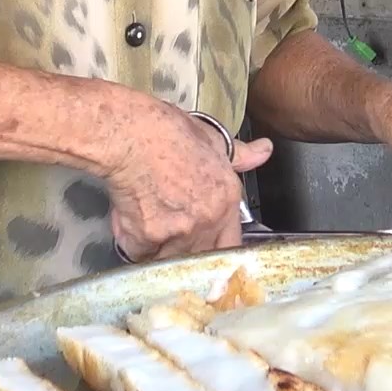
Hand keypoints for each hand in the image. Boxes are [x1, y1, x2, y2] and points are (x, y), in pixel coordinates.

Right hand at [100, 99, 272, 261]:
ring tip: (146, 218)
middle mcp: (208, 220)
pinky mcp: (148, 239)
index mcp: (226, 199)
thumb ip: (239, 154)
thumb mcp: (211, 138)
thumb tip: (263, 151)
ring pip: (168, 258)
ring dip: (157, 247)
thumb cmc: (165, 132)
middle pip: (200, 255)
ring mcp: (179, 232)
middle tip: (169, 231)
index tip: (202, 242)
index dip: (214, 244)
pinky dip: (131, 241)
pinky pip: (139, 252)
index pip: (231, 242)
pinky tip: (128, 217)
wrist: (130, 136)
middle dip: (184, 248)